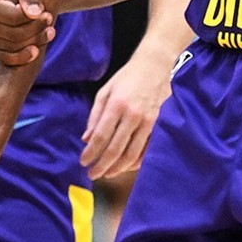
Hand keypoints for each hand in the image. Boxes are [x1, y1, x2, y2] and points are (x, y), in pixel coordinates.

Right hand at [0, 0, 57, 65]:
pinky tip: (37, 49)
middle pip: (12, 34)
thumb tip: (33, 12)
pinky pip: (5, 59)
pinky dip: (23, 56)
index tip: (47, 13)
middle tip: (50, 22)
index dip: (31, 16)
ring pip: (11, 47)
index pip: (12, 16)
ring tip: (50, 32)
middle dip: (35, 29)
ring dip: (34, 41)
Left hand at [81, 47, 171, 179]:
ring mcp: (149, 122)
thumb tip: (86, 139)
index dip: (91, 152)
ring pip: (132, 153)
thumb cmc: (127, 77)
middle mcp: (133, 116)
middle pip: (116, 149)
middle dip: (102, 165)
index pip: (101, 136)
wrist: (155, 66)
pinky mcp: (159, 125)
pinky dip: (136, 161)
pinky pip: (147, 150)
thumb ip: (95, 115)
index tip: (83, 162)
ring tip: (107, 173)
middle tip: (92, 175)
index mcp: (117, 105)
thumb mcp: (105, 91)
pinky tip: (126, 166)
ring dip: (118, 168)